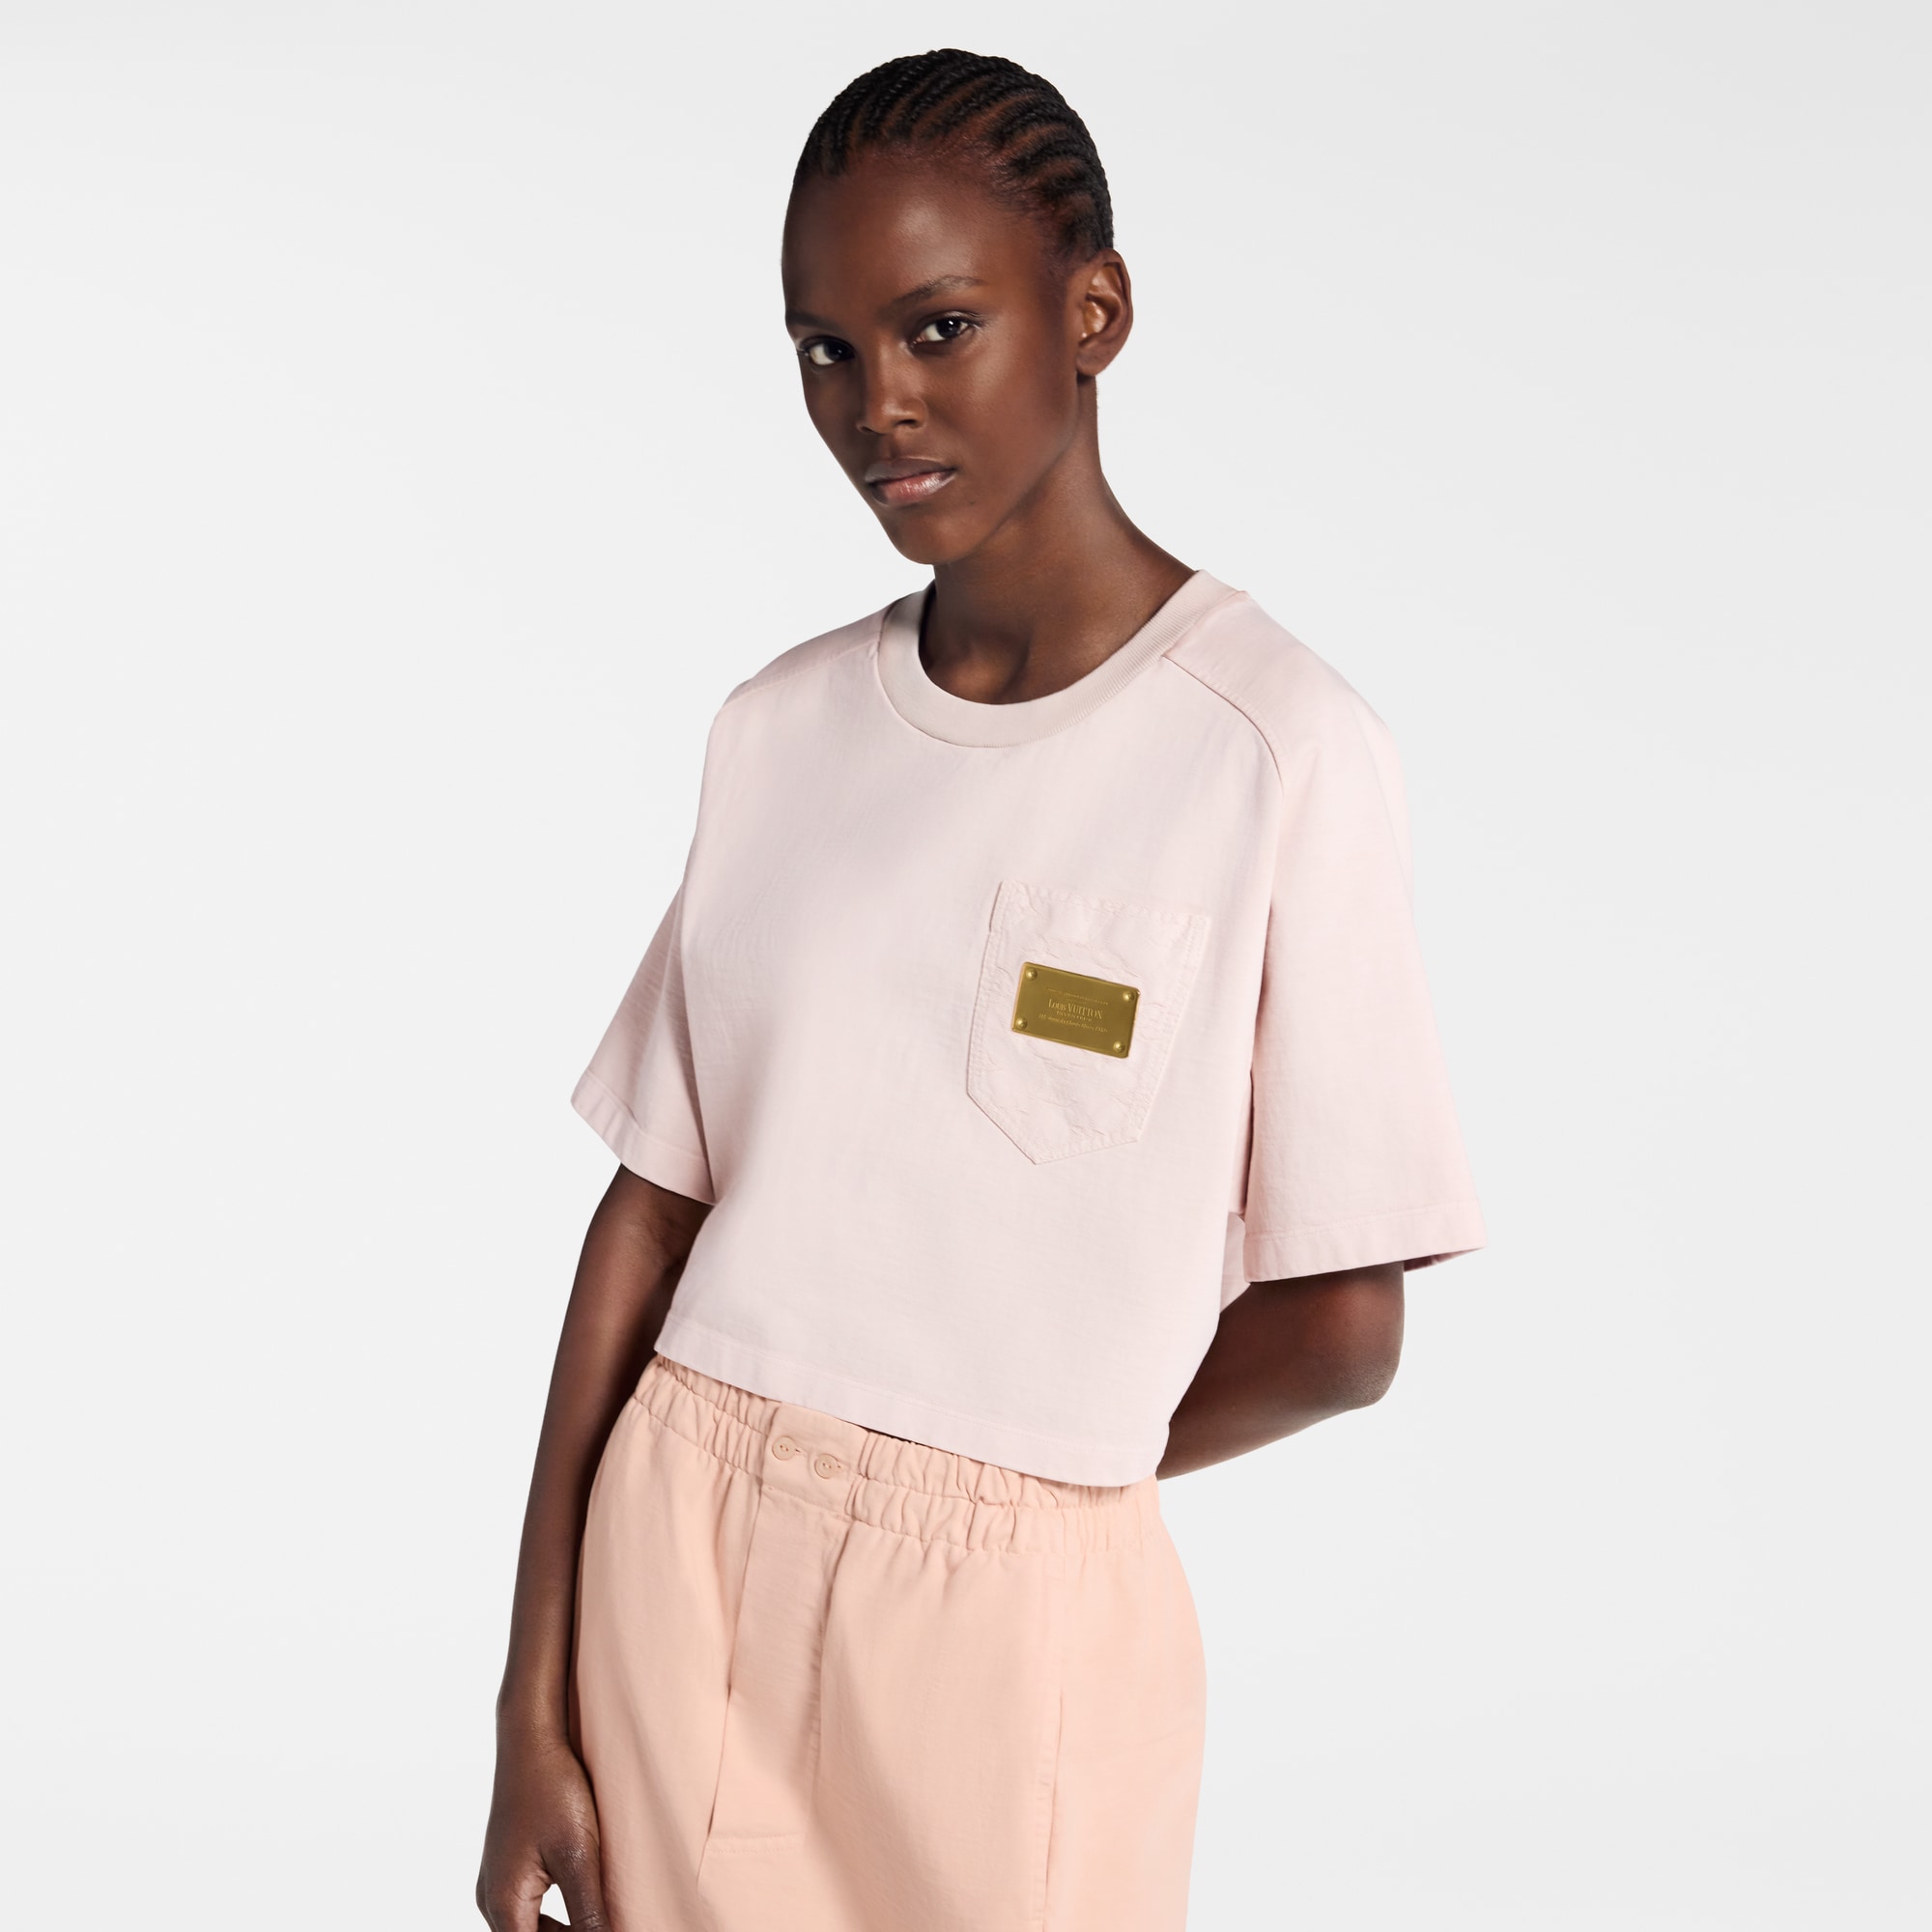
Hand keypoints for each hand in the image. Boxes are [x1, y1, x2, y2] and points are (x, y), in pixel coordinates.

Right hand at [476, 1728, 608, 1931]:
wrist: (531, 1740)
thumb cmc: (552, 1791)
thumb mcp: (578, 1856)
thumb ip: (589, 1913)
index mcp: (504, 1904)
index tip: (605, 1929)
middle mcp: (492, 1900)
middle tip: (610, 1924)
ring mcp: (498, 1882)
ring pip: (530, 1930)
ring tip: (602, 1921)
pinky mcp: (509, 1867)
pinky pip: (528, 1909)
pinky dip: (557, 1918)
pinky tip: (586, 1906)